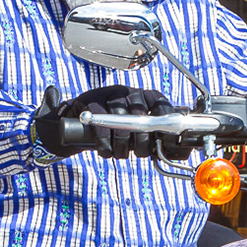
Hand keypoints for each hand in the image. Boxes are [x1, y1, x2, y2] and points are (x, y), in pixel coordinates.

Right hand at [60, 85, 175, 157]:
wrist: (81, 122)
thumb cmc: (113, 128)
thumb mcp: (133, 126)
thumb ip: (147, 132)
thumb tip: (164, 149)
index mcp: (142, 95)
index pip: (159, 101)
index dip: (165, 116)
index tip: (165, 133)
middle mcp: (128, 92)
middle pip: (140, 114)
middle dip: (142, 139)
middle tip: (140, 154)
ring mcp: (109, 94)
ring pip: (120, 119)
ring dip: (121, 143)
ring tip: (120, 154)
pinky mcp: (91, 101)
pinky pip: (100, 122)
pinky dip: (104, 141)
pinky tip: (106, 151)